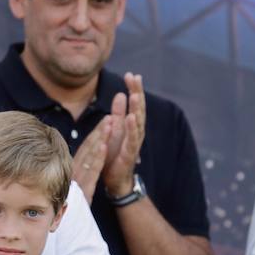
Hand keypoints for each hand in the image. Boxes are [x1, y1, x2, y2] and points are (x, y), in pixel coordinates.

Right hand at [71, 117, 112, 203]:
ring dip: (100, 139)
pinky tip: (104, 147)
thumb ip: (72, 178)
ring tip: (110, 125)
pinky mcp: (83, 190)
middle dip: (99, 132)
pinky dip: (98, 159)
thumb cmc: (65, 210)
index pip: (84, 150)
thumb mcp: (69, 191)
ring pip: (90, 156)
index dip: (94, 136)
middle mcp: (72, 173)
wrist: (64, 228)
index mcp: (70, 172)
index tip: (104, 123)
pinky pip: (92, 172)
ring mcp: (77, 181)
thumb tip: (75, 167)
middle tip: (110, 118)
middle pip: (87, 149)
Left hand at [101, 73, 146, 197]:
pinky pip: (132, 140)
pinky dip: (132, 128)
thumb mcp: (115, 130)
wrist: (115, 179)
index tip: (131, 74)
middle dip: (137, 93)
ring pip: (138, 122)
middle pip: (139, 109)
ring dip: (137, 108)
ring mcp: (134, 143)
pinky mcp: (130, 154)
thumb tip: (121, 94)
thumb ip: (118, 113)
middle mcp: (136, 132)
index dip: (134, 89)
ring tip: (134, 94)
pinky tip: (131, 117)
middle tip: (135, 77)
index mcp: (131, 125)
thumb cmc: (115, 154)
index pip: (134, 103)